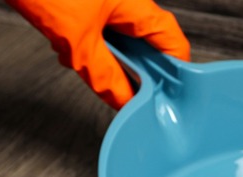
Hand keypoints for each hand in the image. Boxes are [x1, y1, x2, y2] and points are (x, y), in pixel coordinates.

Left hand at [6, 0, 190, 108]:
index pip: (174, 45)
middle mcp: (131, 3)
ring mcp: (111, 2)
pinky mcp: (91, 4)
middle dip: (134, 71)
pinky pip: (102, 32)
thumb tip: (123, 100)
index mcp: (139, 7)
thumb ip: (104, 76)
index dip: (173, 75)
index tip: (164, 98)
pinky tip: (69, 51)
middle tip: (122, 89)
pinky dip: (90, 46)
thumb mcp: (78, 42)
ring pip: (123, 41)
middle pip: (149, 46)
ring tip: (84, 64)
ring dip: (108, 60)